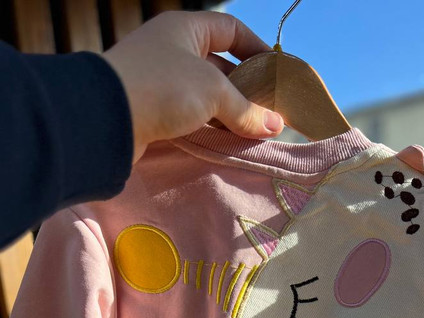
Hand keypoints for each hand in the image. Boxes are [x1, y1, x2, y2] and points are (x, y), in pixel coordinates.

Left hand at [101, 10, 283, 163]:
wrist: (105, 117)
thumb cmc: (163, 87)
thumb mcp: (214, 92)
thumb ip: (247, 109)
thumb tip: (275, 125)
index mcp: (185, 29)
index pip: (232, 30)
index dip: (257, 49)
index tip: (277, 74)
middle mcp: (171, 49)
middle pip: (220, 65)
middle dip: (246, 89)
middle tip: (270, 112)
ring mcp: (160, 80)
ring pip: (205, 94)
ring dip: (229, 113)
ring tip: (253, 132)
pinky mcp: (151, 109)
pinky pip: (189, 115)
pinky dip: (209, 127)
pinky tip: (226, 142)